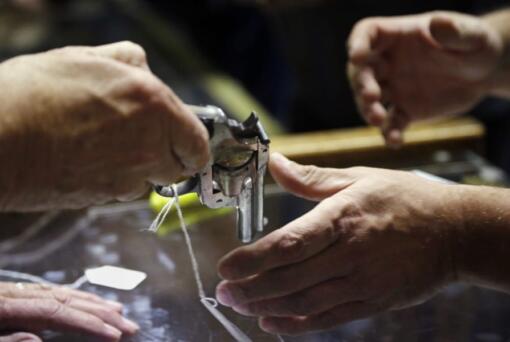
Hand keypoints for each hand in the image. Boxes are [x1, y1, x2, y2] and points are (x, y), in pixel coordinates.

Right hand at [0, 41, 208, 210]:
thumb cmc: (34, 93)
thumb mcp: (85, 58)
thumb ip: (127, 62)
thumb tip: (144, 69)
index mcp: (154, 106)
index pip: (199, 143)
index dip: (193, 144)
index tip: (186, 142)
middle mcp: (150, 145)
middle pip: (179, 167)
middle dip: (168, 154)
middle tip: (143, 138)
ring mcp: (129, 176)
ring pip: (150, 179)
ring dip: (140, 167)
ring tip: (106, 145)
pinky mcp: (106, 197)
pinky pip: (124, 190)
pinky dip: (116, 179)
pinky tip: (90, 160)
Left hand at [0, 282, 138, 340]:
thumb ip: (6, 340)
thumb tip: (38, 339)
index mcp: (5, 305)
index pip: (57, 312)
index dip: (88, 323)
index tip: (114, 335)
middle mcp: (18, 293)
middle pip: (67, 300)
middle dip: (101, 313)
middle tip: (130, 326)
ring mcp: (18, 290)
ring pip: (64, 293)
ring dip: (94, 303)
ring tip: (120, 311)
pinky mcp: (17, 292)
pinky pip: (54, 292)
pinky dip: (77, 297)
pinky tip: (91, 302)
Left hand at [216, 153, 462, 334]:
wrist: (455, 231)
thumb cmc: (405, 198)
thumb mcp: (359, 177)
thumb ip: (312, 177)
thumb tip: (275, 163)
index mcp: (343, 216)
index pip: (289, 243)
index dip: (253, 258)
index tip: (225, 267)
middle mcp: (350, 253)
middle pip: (290, 278)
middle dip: (250, 288)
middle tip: (223, 292)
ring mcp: (363, 282)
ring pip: (305, 301)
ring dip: (266, 306)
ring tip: (239, 306)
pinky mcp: (374, 301)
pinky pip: (329, 318)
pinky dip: (298, 324)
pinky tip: (273, 322)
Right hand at [347, 11, 502, 146]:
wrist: (483, 74)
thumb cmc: (475, 45)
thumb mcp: (472, 35)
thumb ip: (455, 31)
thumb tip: (437, 23)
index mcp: (398, 37)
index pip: (368, 33)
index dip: (358, 43)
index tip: (357, 57)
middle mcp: (389, 62)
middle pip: (361, 71)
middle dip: (361, 84)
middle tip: (371, 96)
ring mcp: (394, 88)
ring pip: (368, 100)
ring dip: (367, 110)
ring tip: (377, 119)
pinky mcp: (404, 110)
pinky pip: (391, 123)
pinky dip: (389, 133)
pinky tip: (395, 141)